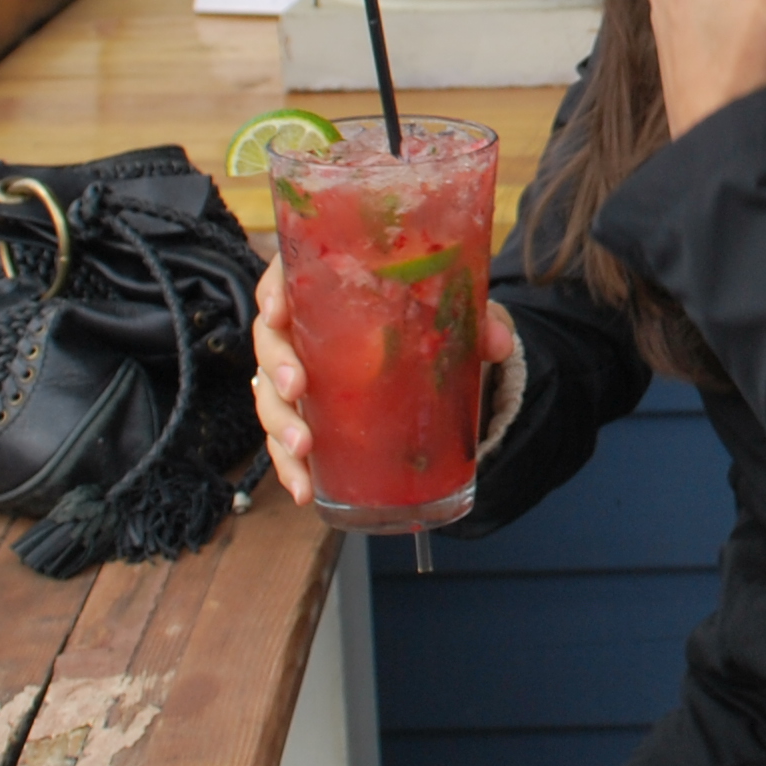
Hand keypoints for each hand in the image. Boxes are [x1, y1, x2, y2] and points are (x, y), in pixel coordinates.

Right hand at [251, 251, 517, 510]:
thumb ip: (478, 319)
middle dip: (277, 367)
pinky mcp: (306, 417)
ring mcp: (299, 374)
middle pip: (269, 340)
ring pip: (268, 396)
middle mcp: (303, 328)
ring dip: (279, 425)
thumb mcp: (456, 313)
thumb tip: (497, 342)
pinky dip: (290, 466)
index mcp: (326, 287)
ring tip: (303, 448)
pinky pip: (286, 440)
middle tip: (297, 389)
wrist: (434, 359)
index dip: (272, 291)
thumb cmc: (430, 319)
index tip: (277, 312)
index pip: (284, 277)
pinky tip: (303, 488)